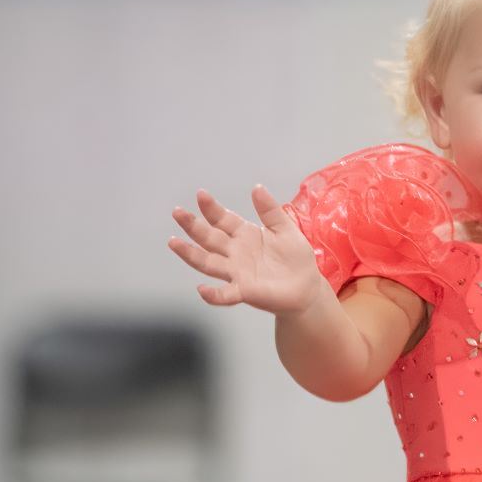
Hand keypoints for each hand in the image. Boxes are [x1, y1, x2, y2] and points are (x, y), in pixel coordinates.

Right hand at [169, 186, 329, 315]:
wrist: (308, 288)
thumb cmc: (295, 259)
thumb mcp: (285, 229)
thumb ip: (270, 211)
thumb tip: (257, 187)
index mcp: (244, 235)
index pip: (222, 219)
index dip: (211, 208)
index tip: (201, 195)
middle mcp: (234, 253)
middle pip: (208, 238)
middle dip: (192, 226)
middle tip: (178, 212)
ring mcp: (237, 272)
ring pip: (208, 263)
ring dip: (190, 254)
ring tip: (174, 243)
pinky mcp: (245, 292)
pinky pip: (225, 294)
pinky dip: (213, 294)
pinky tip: (202, 290)